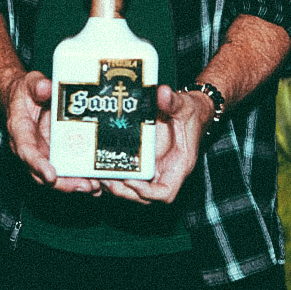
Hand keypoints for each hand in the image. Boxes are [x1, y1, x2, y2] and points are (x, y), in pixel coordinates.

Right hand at [0, 70, 99, 194]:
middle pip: (42, 173)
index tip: (51, 176)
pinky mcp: (56, 155)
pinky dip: (80, 178)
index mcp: (20, 130)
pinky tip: (98, 184)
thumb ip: (37, 85)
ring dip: (74, 184)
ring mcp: (43, 154)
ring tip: (95, 187)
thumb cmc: (27, 91)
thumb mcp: (30, 83)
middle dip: (63, 183)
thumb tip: (46, 88)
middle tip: (85, 186)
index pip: (26, 151)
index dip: (38, 164)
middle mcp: (30, 148)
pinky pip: (66, 170)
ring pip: (55, 176)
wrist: (25, 98)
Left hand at [102, 85, 209, 204]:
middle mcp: (166, 172)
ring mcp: (154, 169)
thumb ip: (173, 102)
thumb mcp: (184, 106)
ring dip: (117, 187)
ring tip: (99, 175)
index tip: (131, 180)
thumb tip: (162, 92)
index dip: (148, 193)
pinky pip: (131, 176)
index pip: (165, 193)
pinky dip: (117, 175)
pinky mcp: (145, 162)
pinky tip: (100, 167)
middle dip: (125, 192)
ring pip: (135, 189)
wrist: (190, 111)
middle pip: (145, 197)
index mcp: (179, 165)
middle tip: (106, 179)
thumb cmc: (191, 113)